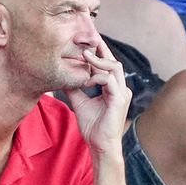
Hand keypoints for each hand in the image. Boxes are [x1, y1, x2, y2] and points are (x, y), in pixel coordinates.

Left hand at [66, 36, 131, 158]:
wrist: (100, 146)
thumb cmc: (93, 128)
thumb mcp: (80, 103)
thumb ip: (75, 89)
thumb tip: (63, 76)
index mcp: (113, 89)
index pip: (108, 66)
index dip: (99, 53)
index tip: (87, 42)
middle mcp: (120, 89)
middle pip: (113, 61)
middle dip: (101, 49)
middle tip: (87, 39)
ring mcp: (122, 94)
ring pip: (114, 67)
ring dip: (98, 60)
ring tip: (85, 55)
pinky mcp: (119, 100)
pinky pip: (109, 80)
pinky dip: (97, 77)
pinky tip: (86, 81)